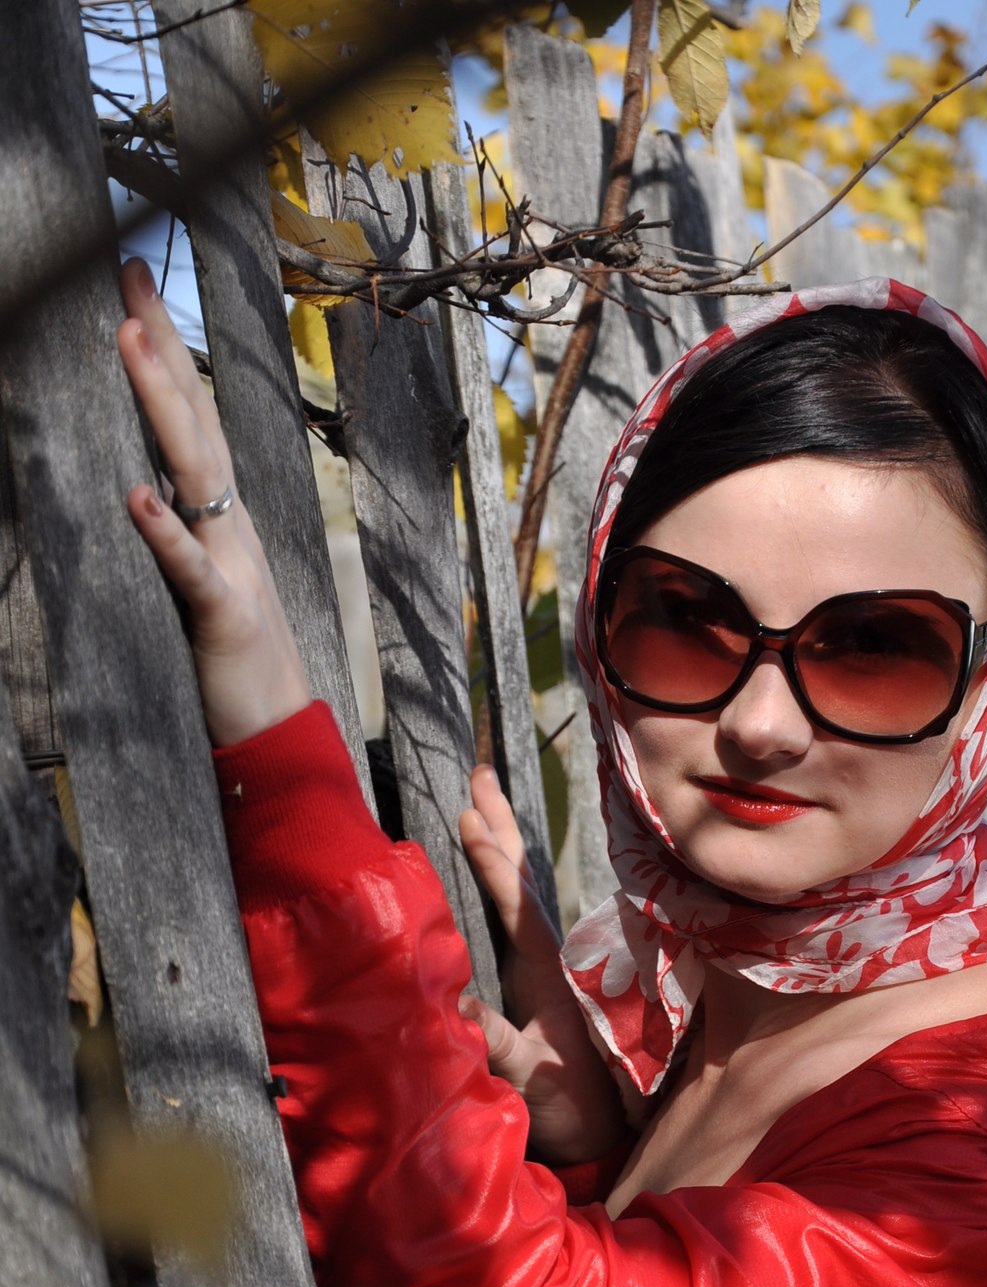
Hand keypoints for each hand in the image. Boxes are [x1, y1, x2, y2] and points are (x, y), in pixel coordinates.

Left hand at [116, 257, 311, 745]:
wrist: (282, 736)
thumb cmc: (241, 667)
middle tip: (129, 274)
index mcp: (225, 519)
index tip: (134, 289)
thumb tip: (151, 488)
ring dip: (160, 405)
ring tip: (127, 341)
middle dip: (162, 345)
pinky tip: (136, 495)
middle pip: (195, 421)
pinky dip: (163, 533)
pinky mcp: (222, 616)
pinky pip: (189, 569)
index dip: (165, 353)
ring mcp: (232, 566)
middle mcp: (232, 528)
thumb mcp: (206, 583)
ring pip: (194, 473)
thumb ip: (182, 535)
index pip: (192, 420)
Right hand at [459, 766, 628, 1166]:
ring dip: (502, 841)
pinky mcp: (532, 981)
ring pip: (521, 888)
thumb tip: (460, 1006)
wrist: (597, 1136)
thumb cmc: (569, 1109)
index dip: (494, 865)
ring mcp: (540, 968)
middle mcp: (547, 961)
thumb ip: (501, 1046)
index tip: (472, 819)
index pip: (518, 908)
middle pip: (523, 878)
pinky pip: (513, 914)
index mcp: (548, 976)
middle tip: (480, 772)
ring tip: (481, 794)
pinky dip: (500, 877)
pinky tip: (487, 859)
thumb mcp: (533, 1081)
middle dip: (501, 825)